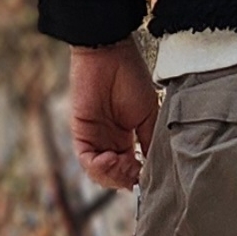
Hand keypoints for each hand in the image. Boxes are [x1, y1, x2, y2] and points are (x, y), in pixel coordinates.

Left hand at [69, 38, 158, 189]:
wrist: (110, 56)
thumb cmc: (131, 78)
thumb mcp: (150, 114)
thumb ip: (151, 142)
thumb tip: (156, 168)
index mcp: (127, 138)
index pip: (132, 170)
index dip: (140, 178)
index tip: (152, 177)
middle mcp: (110, 142)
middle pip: (115, 177)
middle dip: (127, 180)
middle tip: (138, 171)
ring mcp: (95, 139)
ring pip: (100, 173)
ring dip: (115, 175)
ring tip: (127, 164)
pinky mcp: (81, 134)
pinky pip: (87, 160)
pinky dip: (100, 166)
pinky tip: (113, 158)